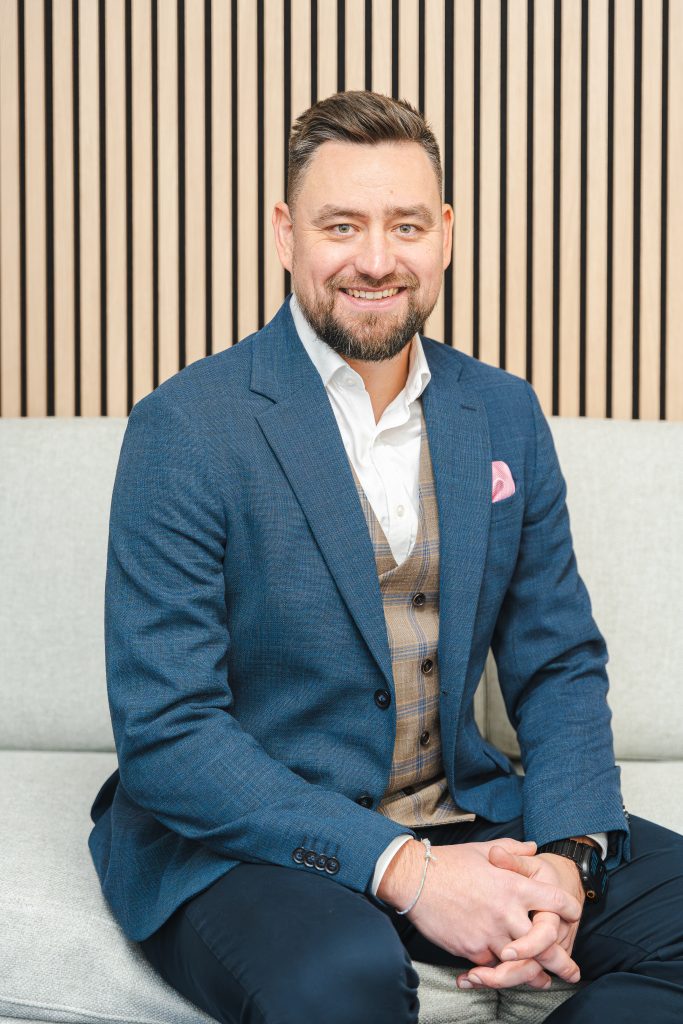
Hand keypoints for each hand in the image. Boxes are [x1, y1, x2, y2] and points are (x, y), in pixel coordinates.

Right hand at [379, 838, 582, 967]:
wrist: (414, 879)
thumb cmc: (449, 862)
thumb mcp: (484, 849)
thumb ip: (513, 850)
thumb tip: (533, 848)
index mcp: (514, 885)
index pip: (556, 901)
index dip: (570, 910)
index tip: (573, 916)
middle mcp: (507, 912)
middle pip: (546, 944)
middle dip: (562, 961)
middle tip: (571, 971)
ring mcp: (490, 933)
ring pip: (521, 963)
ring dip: (532, 973)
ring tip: (542, 980)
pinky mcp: (472, 949)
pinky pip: (492, 965)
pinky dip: (497, 968)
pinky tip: (501, 971)